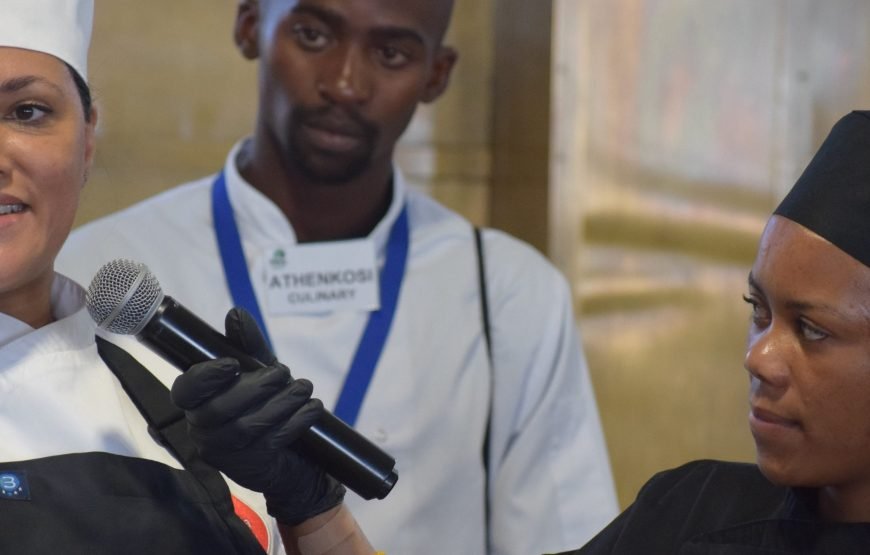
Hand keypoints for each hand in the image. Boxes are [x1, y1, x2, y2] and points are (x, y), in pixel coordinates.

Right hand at [170, 307, 345, 524]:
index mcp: (197, 402)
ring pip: (246, 427)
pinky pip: (271, 442)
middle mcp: (203, 429)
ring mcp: (225, 452)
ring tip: (303, 388)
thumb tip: (236, 315)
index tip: (233, 364)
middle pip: (217, 410)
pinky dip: (296, 421)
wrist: (290, 455)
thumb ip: (247, 345)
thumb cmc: (265, 404)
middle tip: (282, 373)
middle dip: (255, 388)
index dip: (205, 377)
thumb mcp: (258, 371)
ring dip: (280, 403)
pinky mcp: (250, 466)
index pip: (185, 391)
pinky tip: (311, 408)